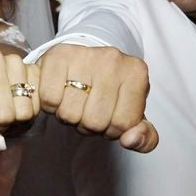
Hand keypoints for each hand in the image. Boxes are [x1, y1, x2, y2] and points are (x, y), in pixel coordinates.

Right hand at [36, 45, 157, 152]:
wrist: (84, 61)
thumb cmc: (110, 92)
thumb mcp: (133, 115)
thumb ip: (145, 138)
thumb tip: (130, 140)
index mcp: (137, 73)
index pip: (123, 124)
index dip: (112, 130)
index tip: (109, 115)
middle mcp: (113, 60)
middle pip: (95, 121)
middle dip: (89, 125)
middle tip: (88, 110)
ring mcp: (84, 55)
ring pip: (70, 114)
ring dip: (69, 117)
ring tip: (74, 102)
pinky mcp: (58, 56)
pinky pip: (50, 99)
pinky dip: (51, 105)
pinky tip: (60, 94)